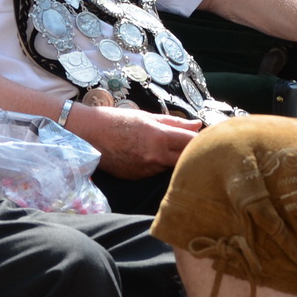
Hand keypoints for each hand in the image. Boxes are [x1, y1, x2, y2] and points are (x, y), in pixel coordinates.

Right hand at [69, 102, 202, 177]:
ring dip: (175, 159)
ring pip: (171, 167)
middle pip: (185, 159)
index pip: (192, 143)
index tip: (207, 136)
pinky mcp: (137, 178)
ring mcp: (146, 170)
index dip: (202, 140)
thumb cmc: (118, 120)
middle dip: (191, 152)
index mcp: (159, 137)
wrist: (88, 135)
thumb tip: (197, 125)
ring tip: (169, 148)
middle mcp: (155, 157)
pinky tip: (151, 155)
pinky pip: (156, 173)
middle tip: (194, 144)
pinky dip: (159, 165)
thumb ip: (175, 123)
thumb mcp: (148, 117)